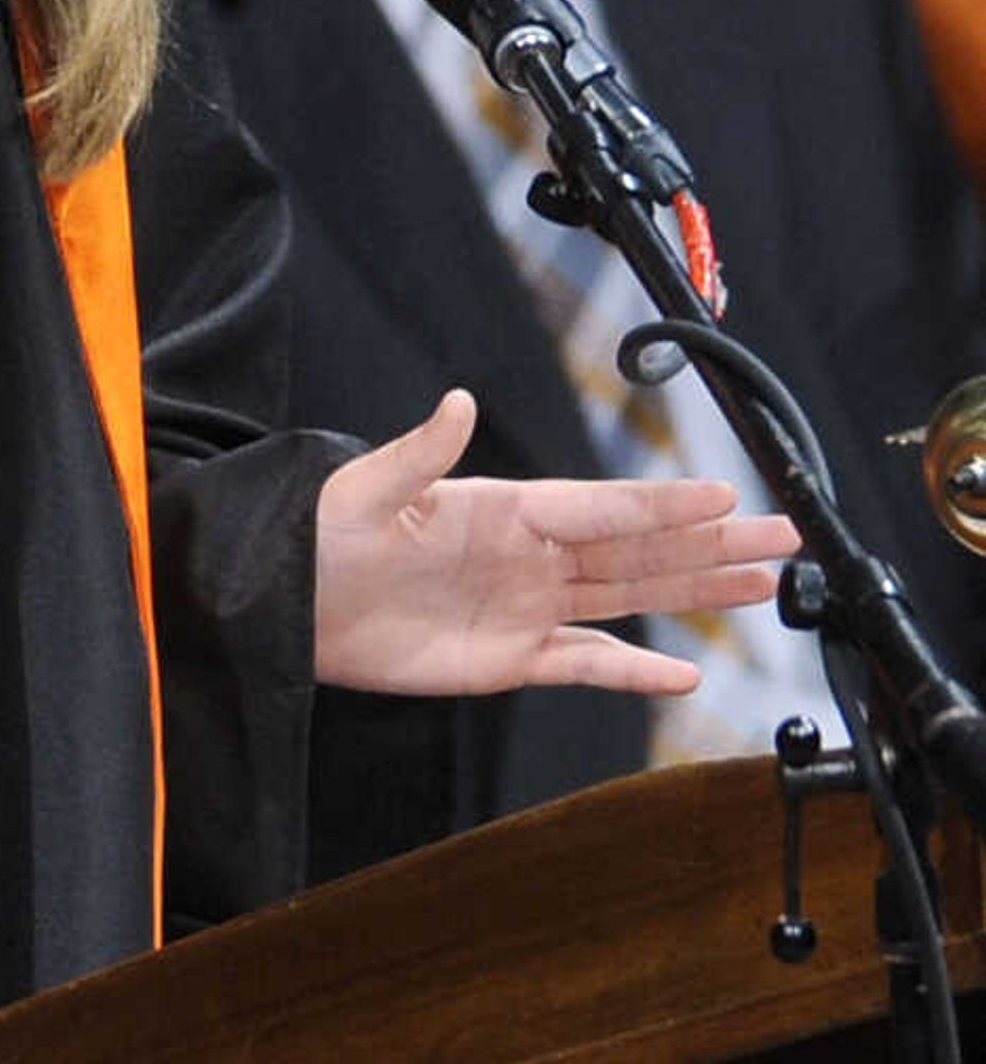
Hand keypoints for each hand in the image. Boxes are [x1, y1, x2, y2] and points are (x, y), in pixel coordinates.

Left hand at [314, 388, 796, 695]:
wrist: (292, 602)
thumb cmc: (322, 533)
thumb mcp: (369, 488)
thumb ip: (422, 451)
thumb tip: (458, 401)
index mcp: (505, 507)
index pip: (601, 505)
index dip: (662, 503)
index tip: (724, 494)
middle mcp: (529, 554)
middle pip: (638, 549)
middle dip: (710, 543)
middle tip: (780, 536)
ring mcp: (525, 606)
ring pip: (629, 596)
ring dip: (695, 591)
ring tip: (761, 584)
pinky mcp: (509, 657)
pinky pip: (586, 664)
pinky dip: (635, 670)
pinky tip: (684, 671)